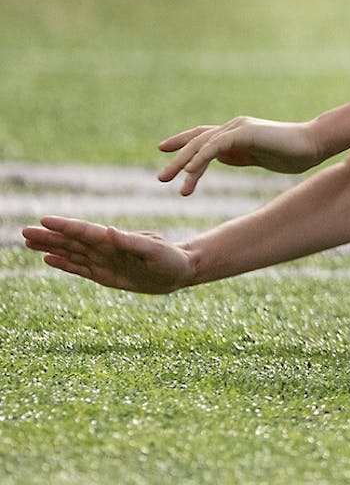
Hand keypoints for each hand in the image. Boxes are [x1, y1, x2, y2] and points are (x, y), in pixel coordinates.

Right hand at [22, 216, 194, 293]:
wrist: (180, 272)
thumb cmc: (170, 259)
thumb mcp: (153, 250)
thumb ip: (131, 242)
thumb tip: (109, 231)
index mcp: (114, 240)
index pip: (84, 231)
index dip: (64, 226)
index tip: (44, 220)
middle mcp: (105, 248)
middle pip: (71, 241)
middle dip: (48, 236)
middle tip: (24, 231)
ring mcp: (103, 261)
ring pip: (70, 253)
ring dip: (50, 247)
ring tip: (28, 242)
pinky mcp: (104, 274)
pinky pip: (79, 268)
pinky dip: (63, 263)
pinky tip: (48, 258)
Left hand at [157, 117, 328, 193]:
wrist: (315, 144)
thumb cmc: (294, 153)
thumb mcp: (260, 157)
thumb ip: (240, 156)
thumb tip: (221, 159)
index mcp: (237, 133)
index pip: (203, 136)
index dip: (183, 143)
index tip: (163, 151)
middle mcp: (234, 127)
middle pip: (197, 140)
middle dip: (177, 158)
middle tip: (161, 178)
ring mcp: (238, 128)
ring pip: (202, 144)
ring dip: (183, 163)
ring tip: (169, 181)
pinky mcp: (244, 133)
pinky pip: (215, 147)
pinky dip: (200, 159)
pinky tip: (189, 172)